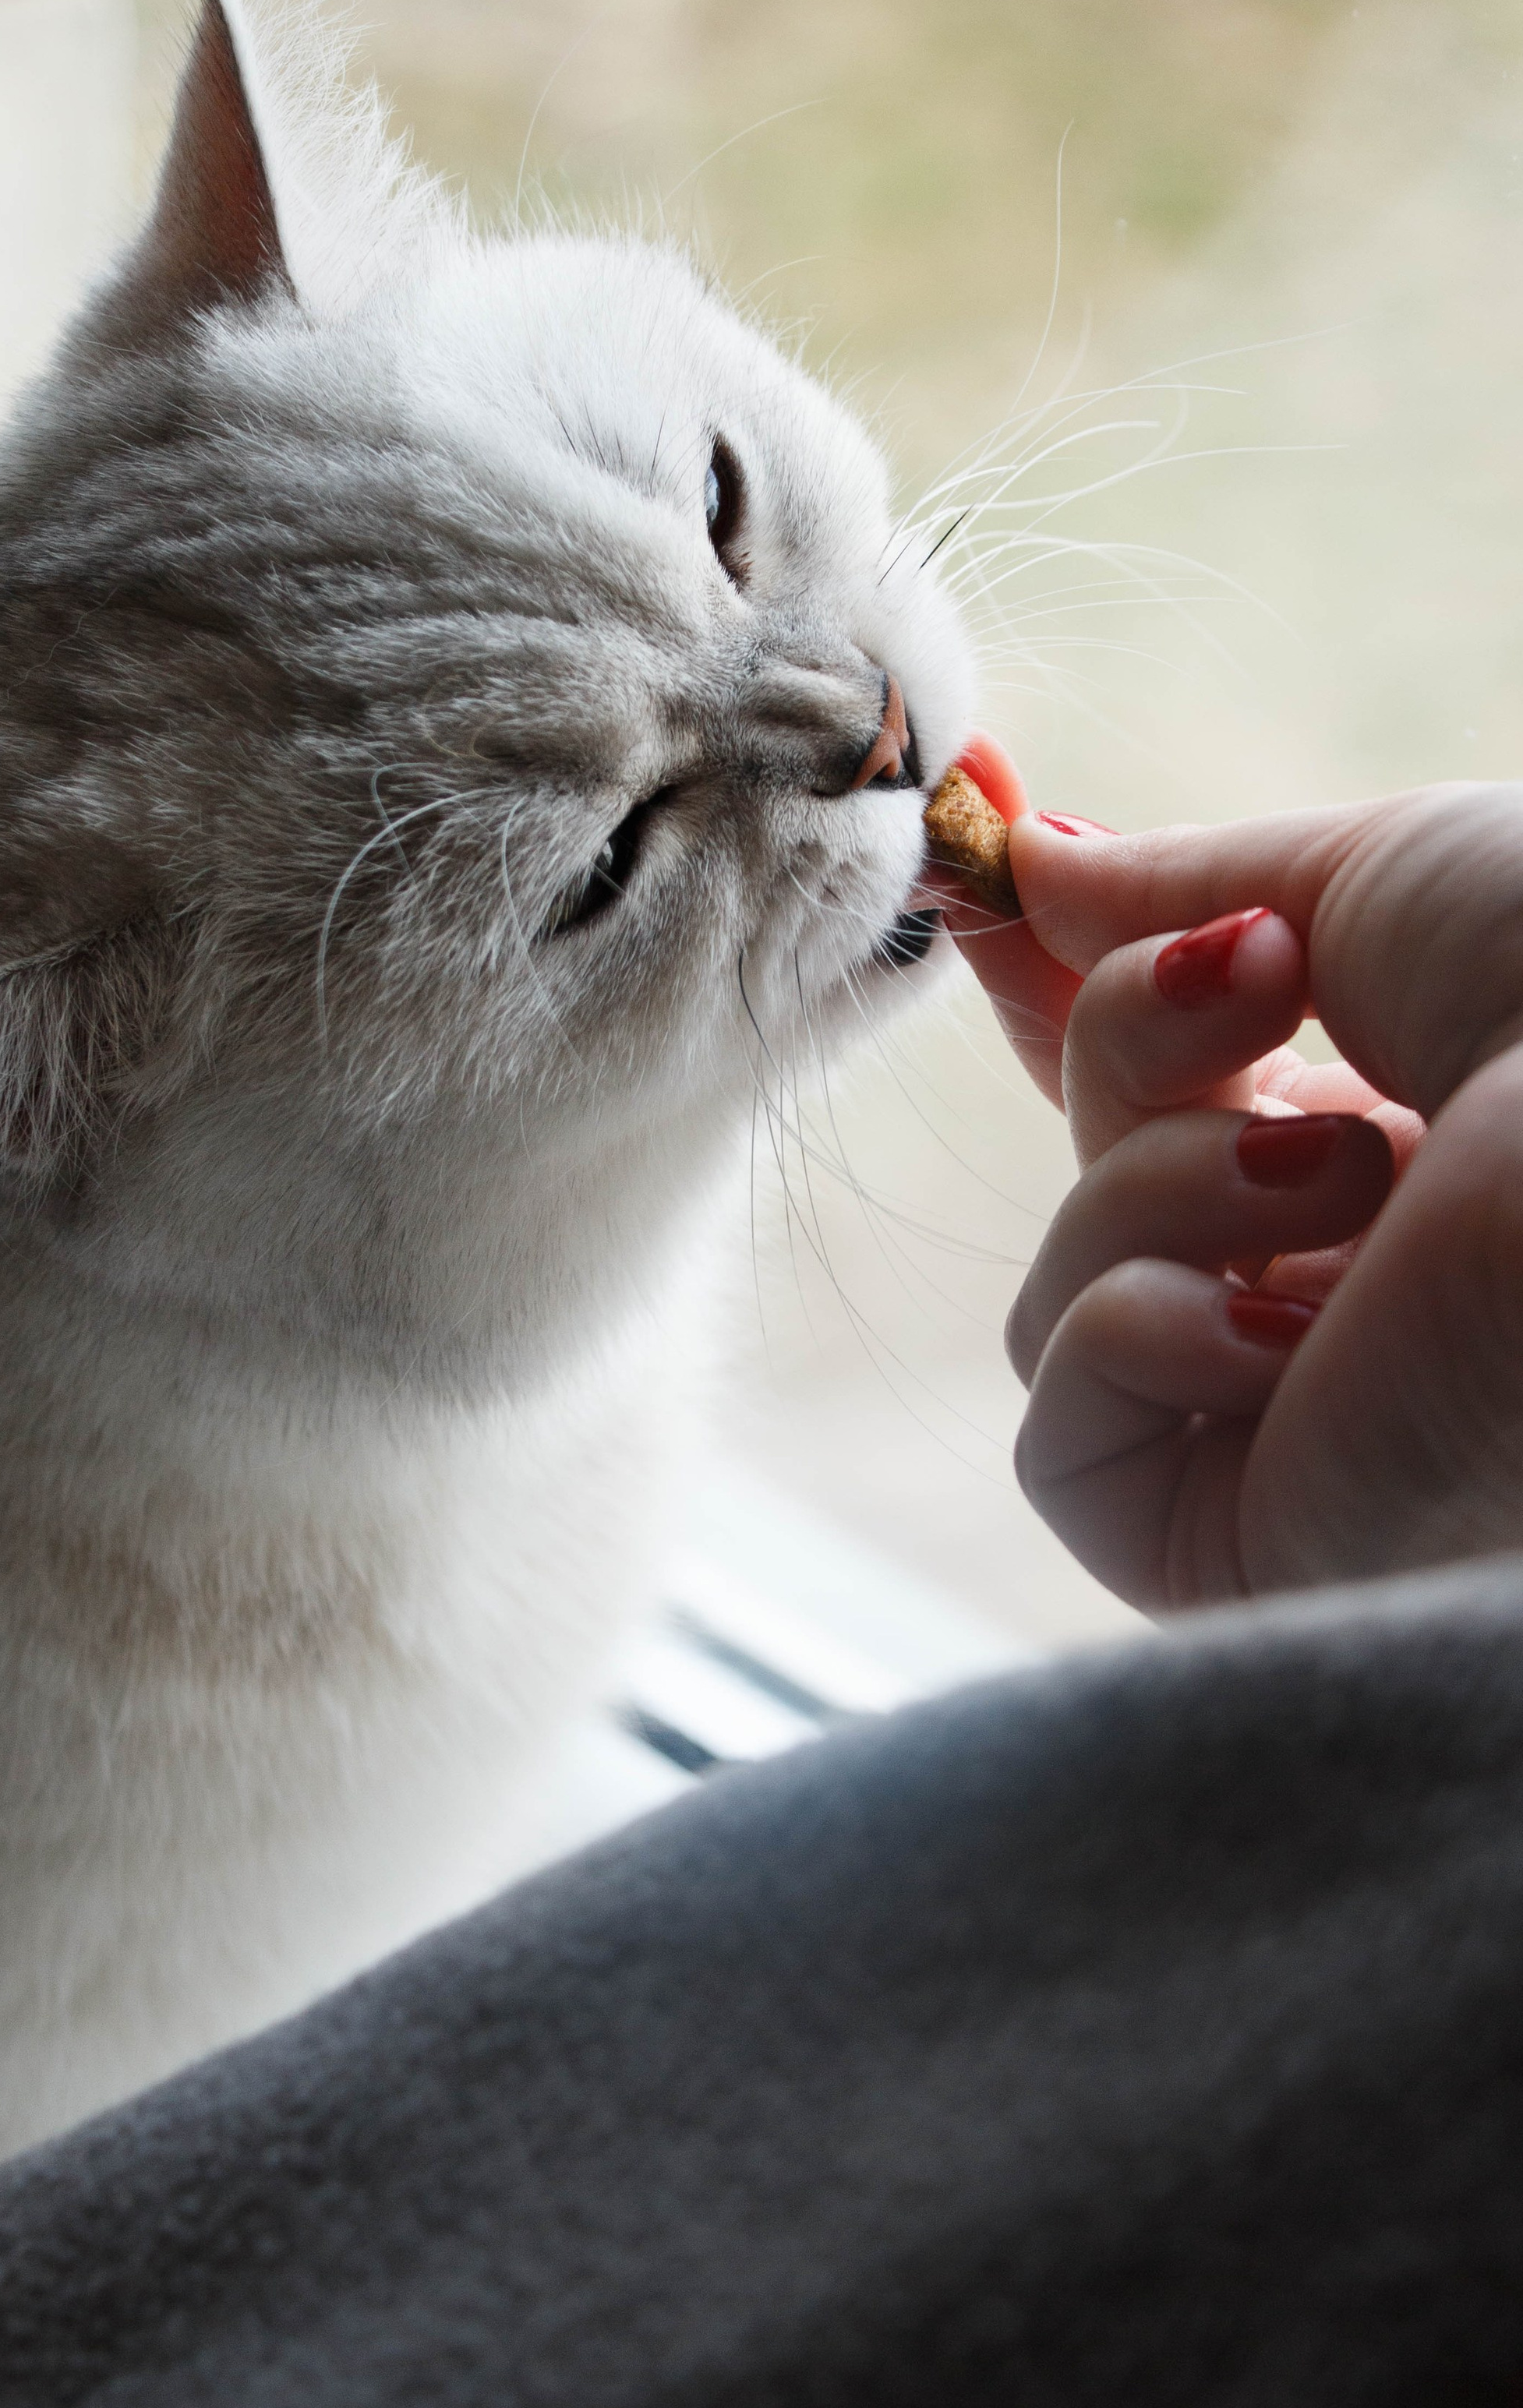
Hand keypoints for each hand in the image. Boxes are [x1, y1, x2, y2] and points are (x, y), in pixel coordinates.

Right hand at [941, 758, 1522, 1609]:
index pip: (1167, 1099)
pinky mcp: (1250, 1548)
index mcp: (1406, 1153)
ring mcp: (1301, 1431)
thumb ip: (1183, 886)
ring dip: (1163, 1191)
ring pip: (1066, 1295)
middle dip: (1132, 1049)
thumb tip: (1032, 859)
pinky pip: (1065, 1448)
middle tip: (1254, 981)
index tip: (1002, 899)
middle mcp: (1353, 1298)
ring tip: (1347, 1176)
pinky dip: (1131, 1339)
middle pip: (1098, 1173)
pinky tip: (1277, 1327)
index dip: (1081, 1006)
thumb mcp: (1378, 876)